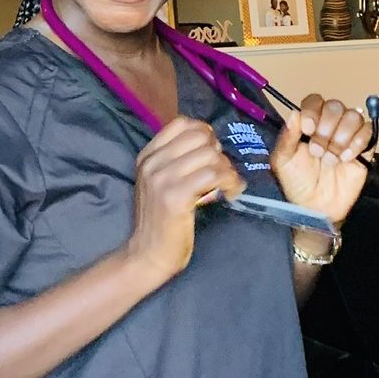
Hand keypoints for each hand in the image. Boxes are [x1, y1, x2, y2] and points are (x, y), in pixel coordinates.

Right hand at [124, 117, 246, 282]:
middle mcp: (152, 163)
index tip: (212, 153)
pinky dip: (230, 182)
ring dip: (227, 170)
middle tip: (222, 173)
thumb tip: (210, 141)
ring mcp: (162, 179)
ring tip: (229, 186)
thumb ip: (177, 160)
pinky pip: (214, 175)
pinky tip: (231, 193)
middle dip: (219, 153)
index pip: (181, 123)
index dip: (204, 133)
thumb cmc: (161, 220)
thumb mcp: (160, 183)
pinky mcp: (176, 196)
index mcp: (147, 156)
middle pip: (199, 136)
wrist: (148, 254)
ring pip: (210, 155)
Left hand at [271, 94, 370, 226]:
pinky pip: (368, 131)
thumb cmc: (297, 183)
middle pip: (335, 106)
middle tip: (318, 151)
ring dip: (341, 136)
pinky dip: (358, 142)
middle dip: (327, 127)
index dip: (313, 111)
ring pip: (354, 115)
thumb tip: (294, 113)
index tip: (308, 129)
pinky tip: (346, 158)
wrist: (316, 207)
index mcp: (309, 124)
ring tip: (331, 158)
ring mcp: (348, 135)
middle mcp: (329, 125)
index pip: (315, 101)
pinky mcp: (364, 148)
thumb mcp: (283, 161)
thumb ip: (287, 137)